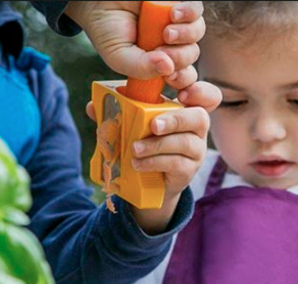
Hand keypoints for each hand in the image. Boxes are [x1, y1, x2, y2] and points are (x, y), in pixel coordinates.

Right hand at [64, 2, 203, 90]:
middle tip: (161, 49)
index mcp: (158, 61)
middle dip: (180, 57)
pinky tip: (174, 14)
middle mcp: (169, 43)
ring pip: (196, 33)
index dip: (182, 79)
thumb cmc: (106, 28)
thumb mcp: (119, 56)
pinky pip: (195, 11)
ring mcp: (175, 23)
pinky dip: (188, 13)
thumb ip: (141, 69)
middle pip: (190, 55)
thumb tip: (168, 68)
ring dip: (185, 35)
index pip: (181, 76)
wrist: (97, 0)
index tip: (171, 78)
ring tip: (167, 32)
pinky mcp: (178, 4)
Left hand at [128, 103, 209, 232]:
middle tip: (154, 125)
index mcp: (185, 106)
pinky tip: (138, 163)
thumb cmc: (143, 141)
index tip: (178, 90)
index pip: (205, 94)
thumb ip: (115, 112)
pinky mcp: (190, 169)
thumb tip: (92, 106)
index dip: (198, 90)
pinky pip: (177, 163)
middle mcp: (196, 126)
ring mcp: (196, 149)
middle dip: (176, 119)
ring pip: (185, 142)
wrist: (148, 179)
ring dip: (158, 145)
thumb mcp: (129, 123)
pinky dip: (155, 162)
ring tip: (135, 149)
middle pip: (200, 117)